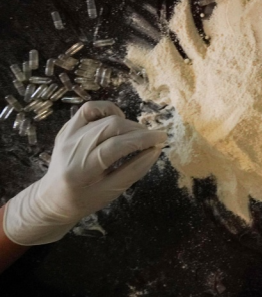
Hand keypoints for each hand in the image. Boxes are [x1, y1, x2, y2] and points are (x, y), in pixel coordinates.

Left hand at [2, 102, 166, 245]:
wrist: (52, 198)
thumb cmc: (83, 200)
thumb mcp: (111, 192)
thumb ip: (134, 170)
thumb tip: (156, 150)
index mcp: (80, 170)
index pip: (116, 146)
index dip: (142, 140)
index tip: (162, 139)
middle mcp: (71, 148)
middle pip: (111, 127)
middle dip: (138, 130)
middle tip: (152, 139)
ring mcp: (67, 135)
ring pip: (103, 116)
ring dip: (127, 122)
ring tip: (136, 134)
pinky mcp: (67, 128)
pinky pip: (89, 109)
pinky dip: (108, 109)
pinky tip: (117, 120)